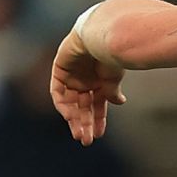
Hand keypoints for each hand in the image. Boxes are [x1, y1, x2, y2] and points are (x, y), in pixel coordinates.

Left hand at [49, 30, 126, 145]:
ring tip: (79, 134)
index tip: (99, 135)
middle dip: (85, 124)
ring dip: (74, 119)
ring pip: (71, 103)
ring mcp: (72, 76)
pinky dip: (63, 105)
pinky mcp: (60, 70)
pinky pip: (58, 92)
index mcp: (100, 82)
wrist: (99, 35)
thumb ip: (112, 92)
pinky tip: (70, 117)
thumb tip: (119, 103)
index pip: (97, 106)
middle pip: (83, 107)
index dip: (98, 120)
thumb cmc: (110, 55)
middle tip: (86, 141)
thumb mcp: (114, 78)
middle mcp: (85, 81)